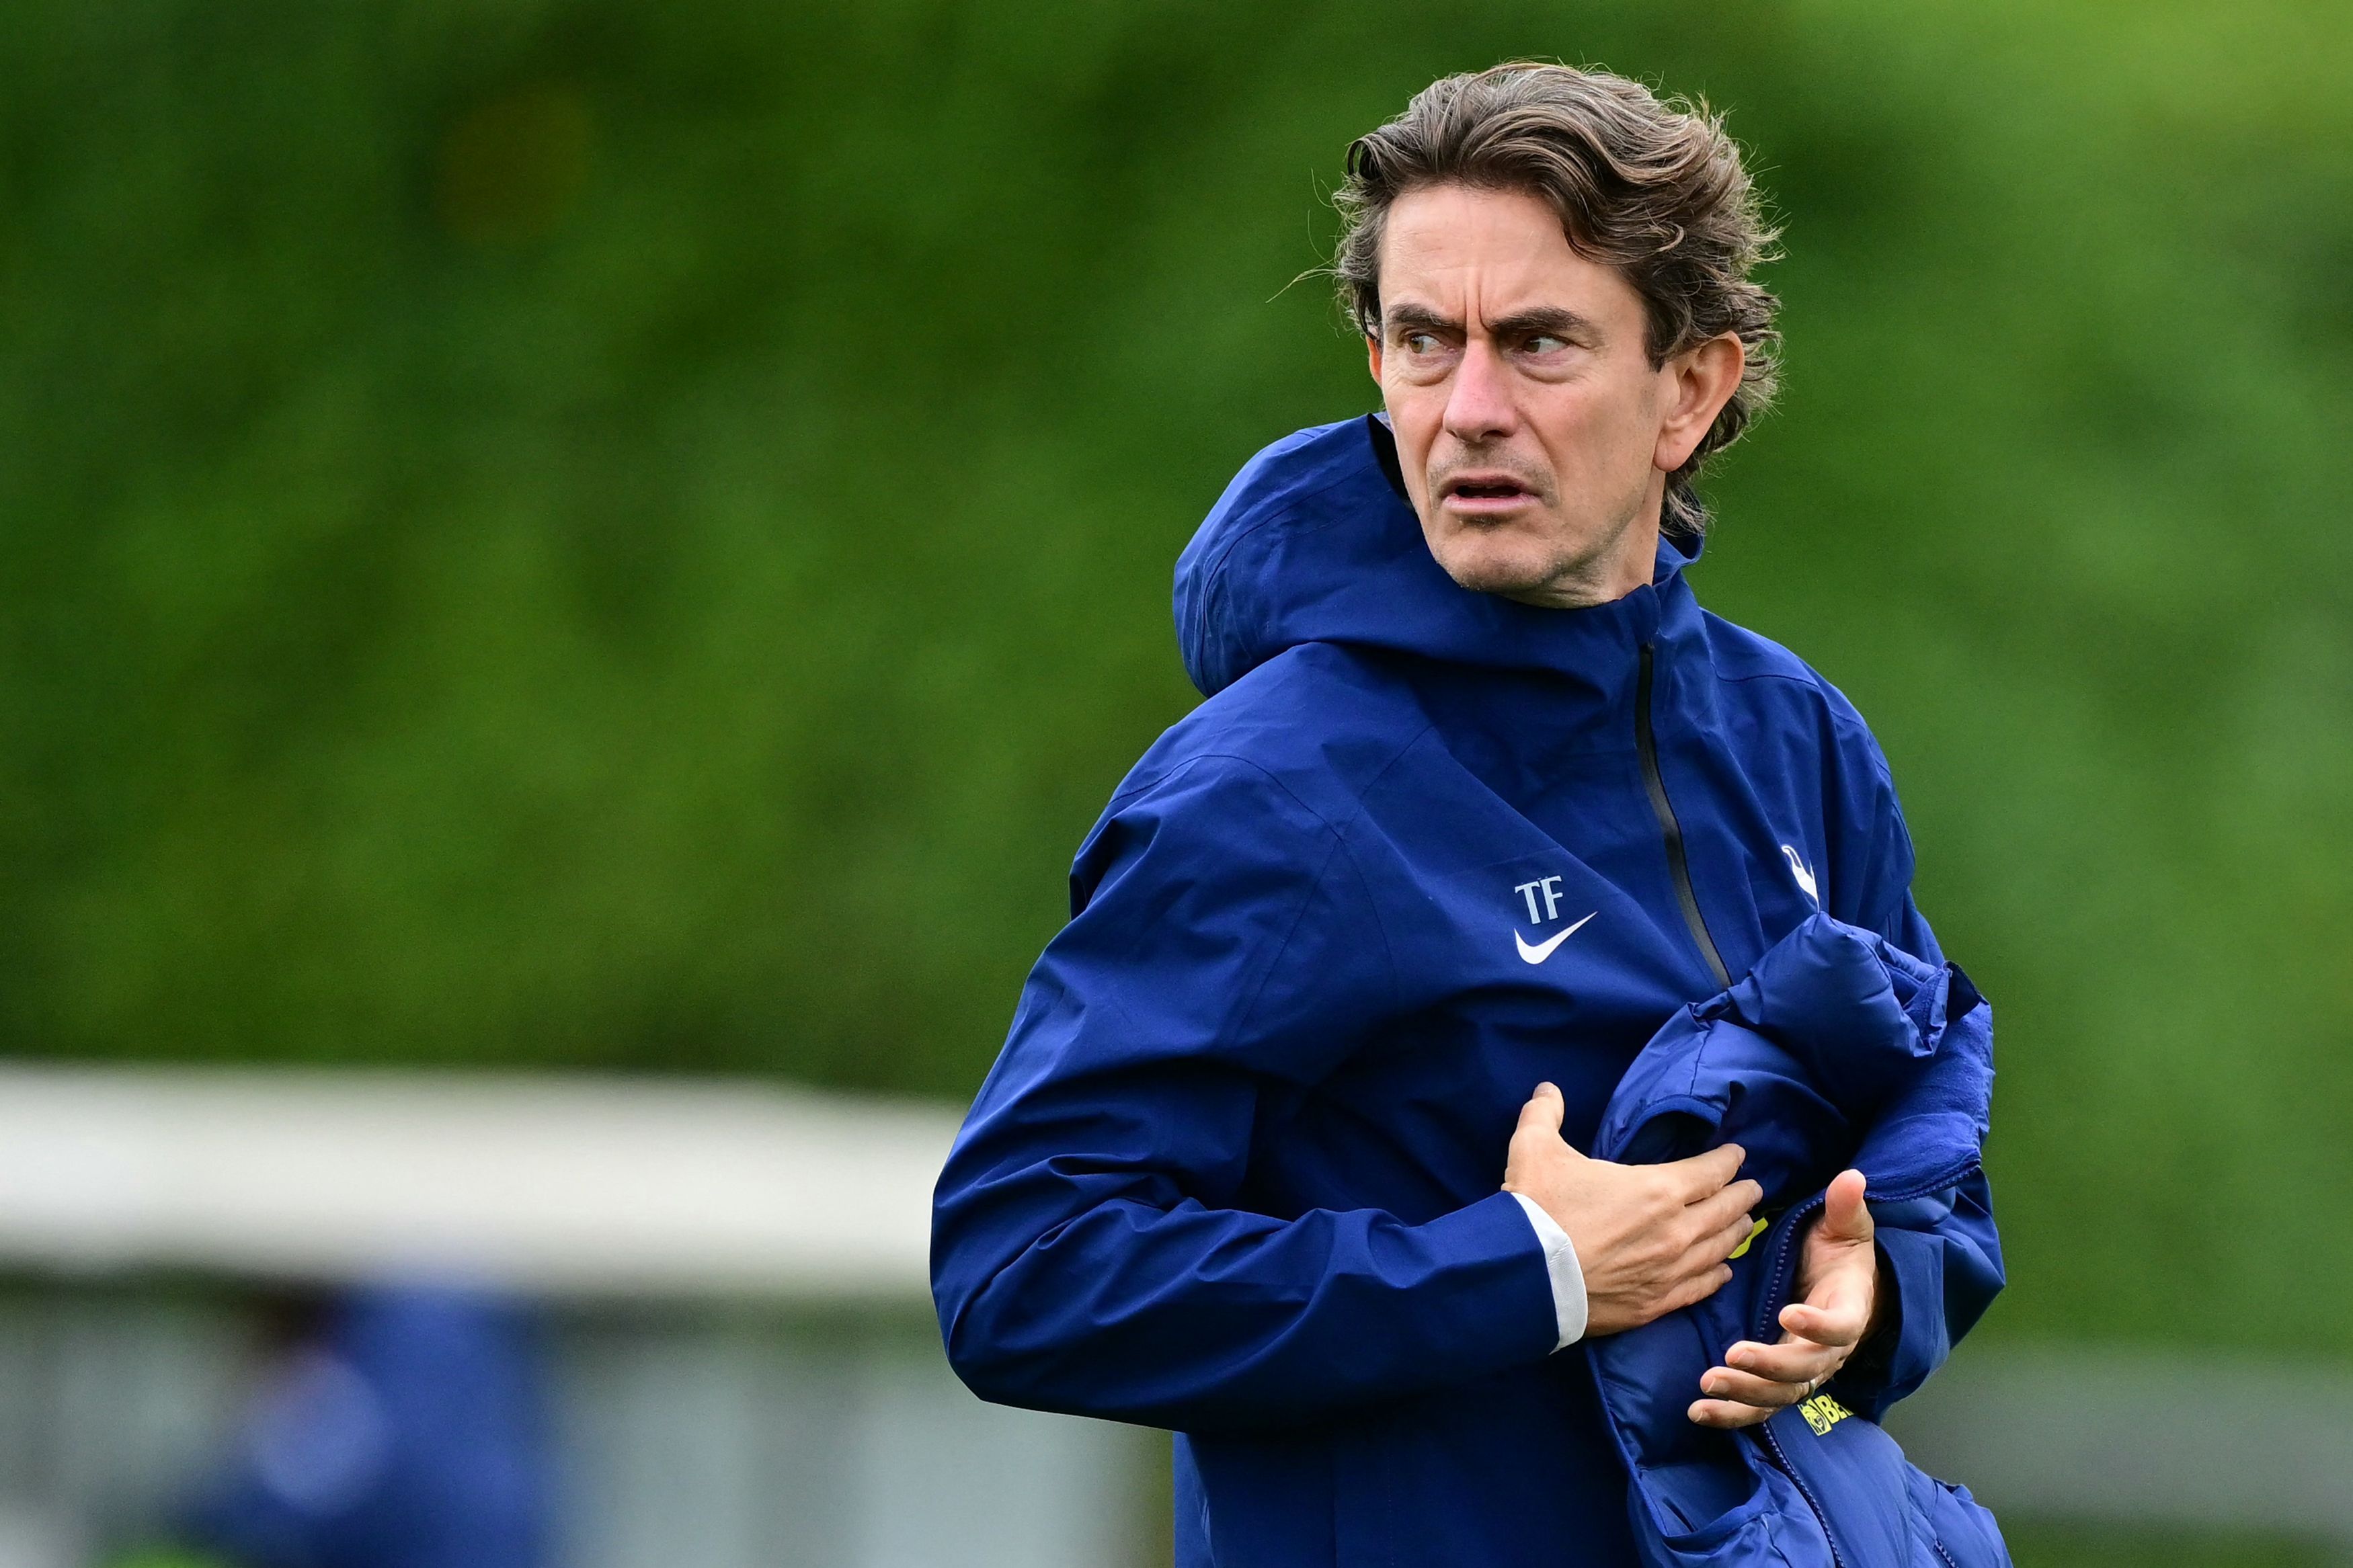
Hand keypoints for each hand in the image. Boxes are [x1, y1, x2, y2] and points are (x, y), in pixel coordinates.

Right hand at [1503, 1082, 1762, 1336]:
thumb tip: (1548, 1089)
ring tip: (1745, 1225)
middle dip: (1742, 1196)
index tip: (1737, 1155)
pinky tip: (1723, 1272)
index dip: (1727, 1160)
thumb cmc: (1537, 1209)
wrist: (1525, 1277)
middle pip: (1724, 1211)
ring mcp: (1669, 1271)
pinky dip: (1716, 1276)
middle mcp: (1675, 1231)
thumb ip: (1545, 1114)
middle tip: (1753, 1189)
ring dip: (1735, 1234)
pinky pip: (1699, 1288)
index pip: (1709, 1172)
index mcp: (1657, 1190)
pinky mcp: (1655, 1304)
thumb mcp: (1535, 1148)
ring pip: (1719, 1250)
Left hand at [1688, 1167, 1882, 1427]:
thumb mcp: (1846, 1228)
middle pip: (1804, 1372)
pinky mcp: (1779, 1382)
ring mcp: (1803, 1371)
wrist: (1844, 1290)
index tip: (1790, 1312)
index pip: (1839, 1326)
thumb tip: (1851, 1178)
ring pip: (1778, 1396)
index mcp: (1847, 1311)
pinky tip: (1699, 1411)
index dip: (1818, 1324)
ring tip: (1708, 1387)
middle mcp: (1827, 1351)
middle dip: (1769, 1366)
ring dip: (1744, 1396)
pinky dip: (1731, 1413)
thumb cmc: (1841, 1255)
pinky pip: (1758, 1406)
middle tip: (1733, 1355)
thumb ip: (1846, 1208)